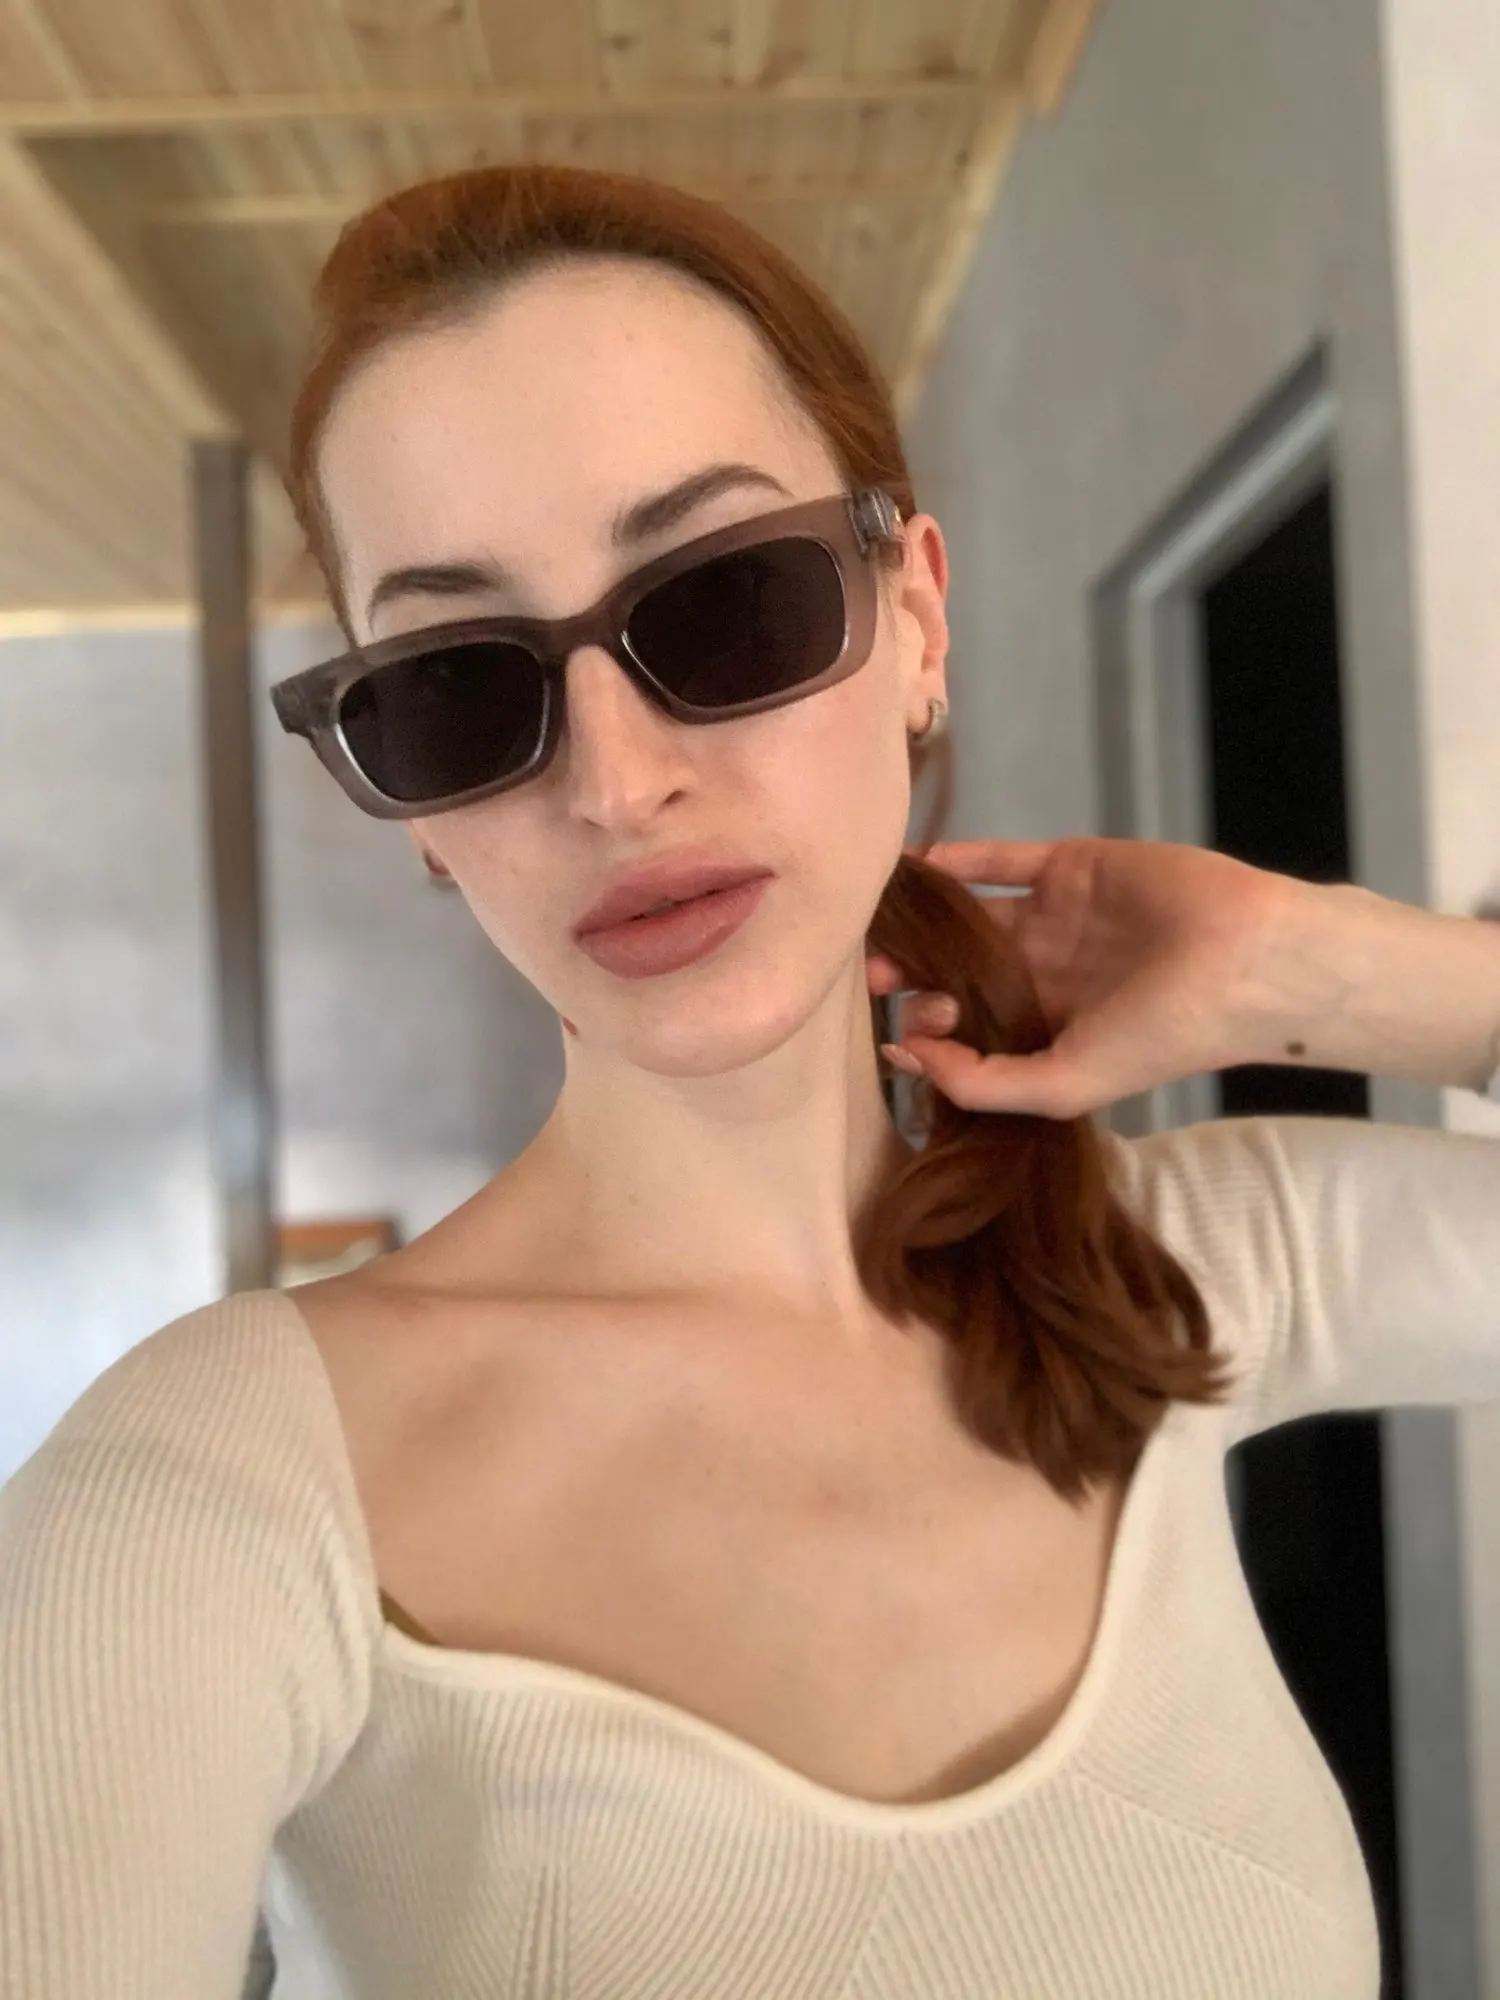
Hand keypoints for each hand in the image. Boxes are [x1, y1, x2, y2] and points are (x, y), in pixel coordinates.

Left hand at [866, 836, 1297, 1118]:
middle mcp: (1048, 973)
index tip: (900, 1032)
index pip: (973, 1030)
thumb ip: (984, 1083)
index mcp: (1051, 1029)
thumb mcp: (1065, 1084)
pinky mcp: (1070, 865)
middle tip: (872, 977)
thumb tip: (906, 1059)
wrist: (1244, 960)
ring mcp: (1057, 916)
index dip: (932, 1031)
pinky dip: (958, 859)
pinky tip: (916, 867)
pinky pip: (1001, 860)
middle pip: (961, 970)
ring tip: (876, 925)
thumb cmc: (1162, 1034)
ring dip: (926, 920)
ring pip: (972, 915)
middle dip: (915, 975)